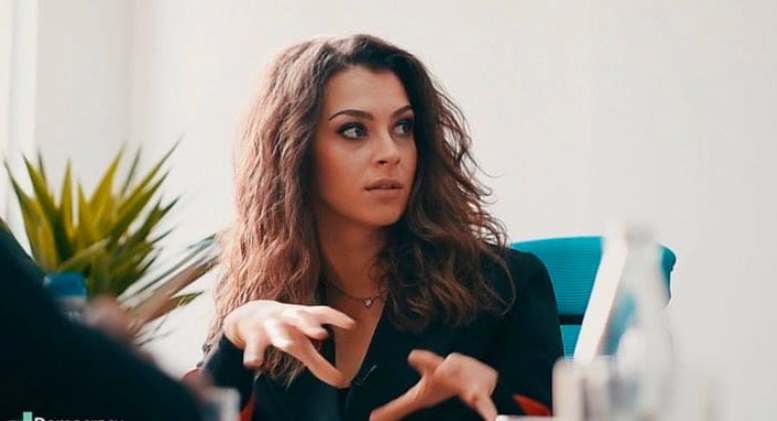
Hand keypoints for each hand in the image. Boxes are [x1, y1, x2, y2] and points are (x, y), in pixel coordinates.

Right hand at [223, 300, 355, 386]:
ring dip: (281, 337)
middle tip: (321, 334)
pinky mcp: (253, 338)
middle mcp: (287, 318)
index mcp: (302, 317)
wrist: (249, 315)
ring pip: (276, 331)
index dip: (336, 317)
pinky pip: (253, 347)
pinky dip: (253, 354)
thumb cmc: (284, 330)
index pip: (321, 313)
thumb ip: (320, 363)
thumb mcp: (302, 343)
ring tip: (287, 346)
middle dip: (309, 324)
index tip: (351, 324)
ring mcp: (269, 326)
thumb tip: (341, 382)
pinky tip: (254, 364)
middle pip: (300, 318)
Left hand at [370, 350, 498, 420]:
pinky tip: (493, 420)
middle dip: (449, 367)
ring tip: (472, 396)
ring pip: (472, 387)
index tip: (413, 355)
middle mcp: (454, 373)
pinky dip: (490, 411)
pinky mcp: (483, 395)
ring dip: (474, 392)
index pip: (427, 363)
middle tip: (446, 367)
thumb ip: (397, 407)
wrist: (477, 379)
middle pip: (451, 368)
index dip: (421, 359)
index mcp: (435, 370)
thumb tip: (372, 419)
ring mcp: (470, 382)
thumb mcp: (420, 396)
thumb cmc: (442, 386)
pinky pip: (487, 404)